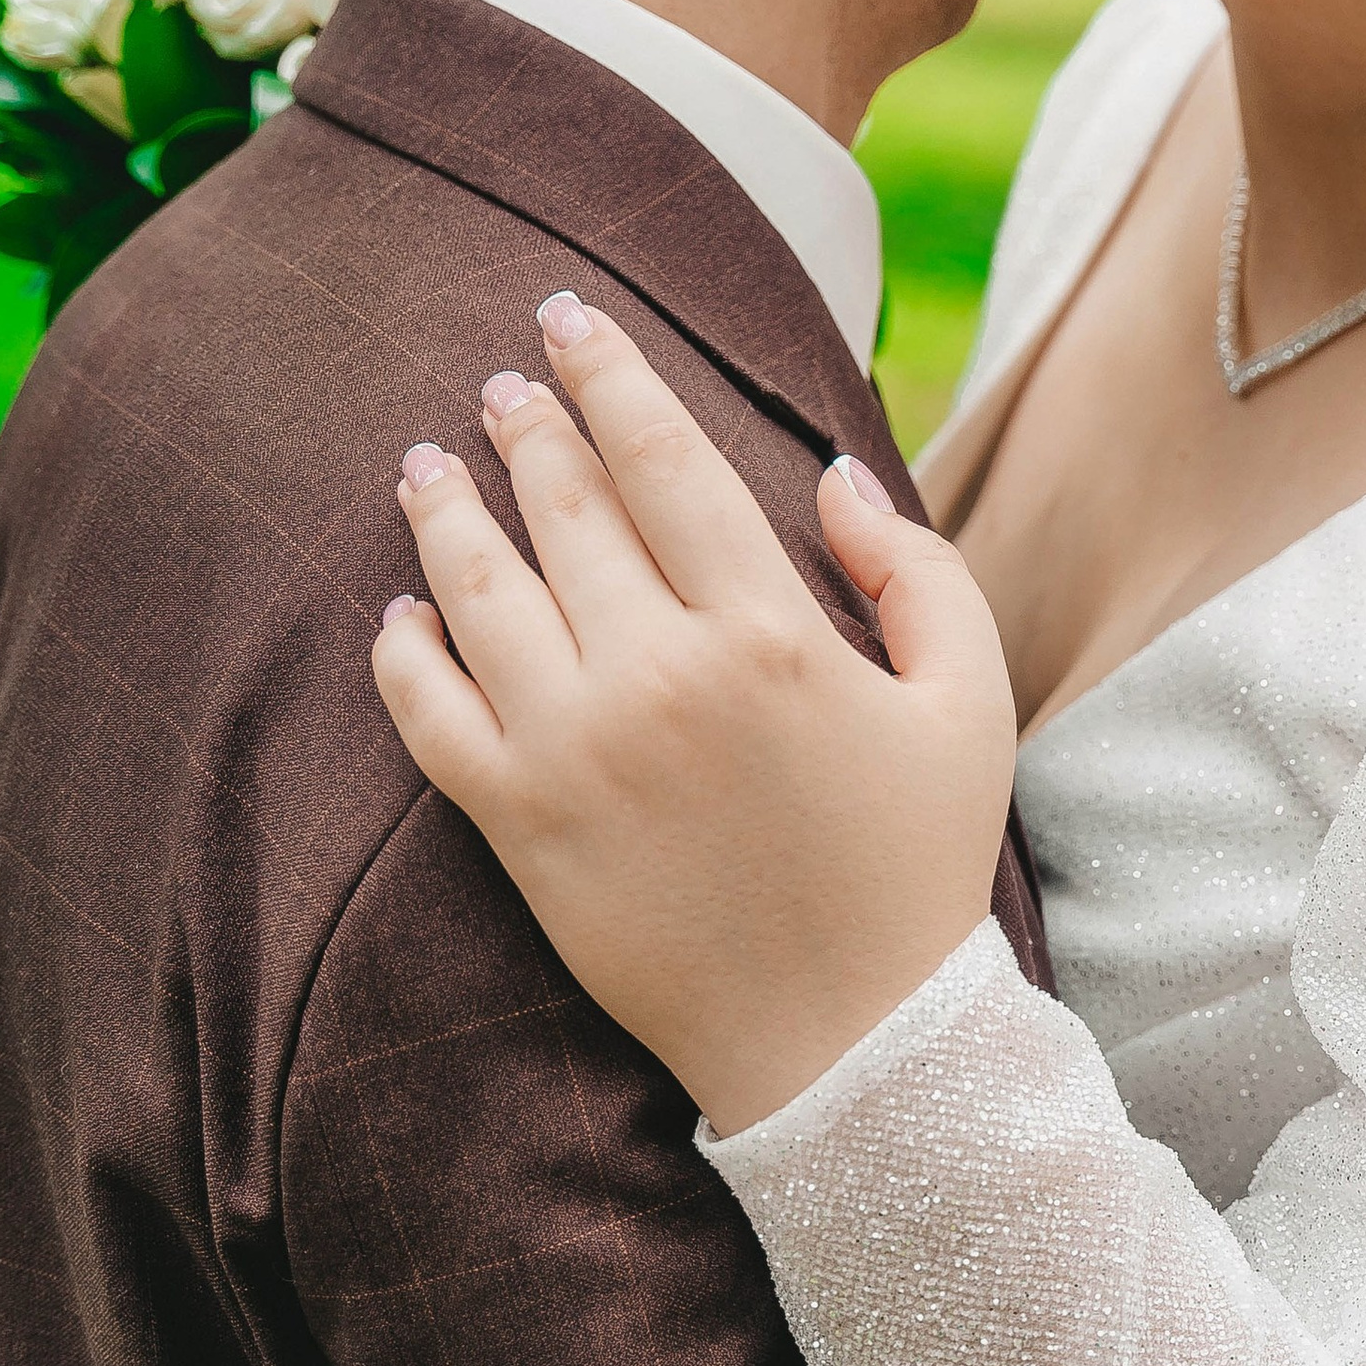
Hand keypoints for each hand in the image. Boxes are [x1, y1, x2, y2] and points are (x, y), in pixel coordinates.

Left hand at [373, 294, 1019, 1135]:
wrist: (850, 1044)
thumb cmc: (917, 866)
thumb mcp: (968, 703)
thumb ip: (914, 570)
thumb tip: (828, 473)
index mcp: (770, 632)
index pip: (662, 460)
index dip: (609, 376)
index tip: (568, 321)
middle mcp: (660, 676)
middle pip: (565, 509)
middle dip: (526, 427)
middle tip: (502, 383)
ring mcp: (577, 753)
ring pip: (479, 593)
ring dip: (444, 514)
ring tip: (424, 463)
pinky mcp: (523, 829)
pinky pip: (431, 718)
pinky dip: (402, 654)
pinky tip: (397, 612)